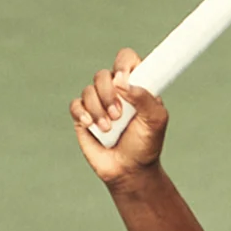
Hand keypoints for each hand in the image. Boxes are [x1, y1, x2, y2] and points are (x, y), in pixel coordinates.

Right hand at [70, 49, 168, 185]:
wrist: (130, 170)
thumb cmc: (146, 144)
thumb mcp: (155, 120)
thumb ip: (144, 97)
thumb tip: (121, 81)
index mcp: (135, 86)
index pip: (127, 60)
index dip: (124, 64)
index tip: (124, 79)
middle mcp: (115, 91)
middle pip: (103, 75)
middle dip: (109, 94)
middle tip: (119, 115)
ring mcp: (98, 103)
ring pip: (89, 90)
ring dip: (99, 110)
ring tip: (109, 128)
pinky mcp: (83, 116)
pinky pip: (75, 105)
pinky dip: (82, 114)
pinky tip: (91, 125)